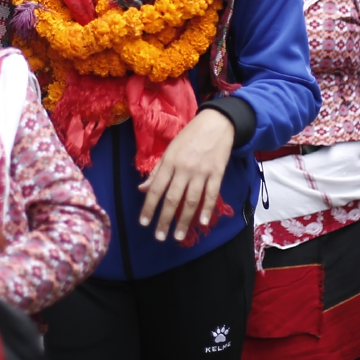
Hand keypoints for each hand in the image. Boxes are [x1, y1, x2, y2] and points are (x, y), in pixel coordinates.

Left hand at [138, 108, 233, 241]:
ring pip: (191, 200)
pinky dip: (208, 209)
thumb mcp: (169, 150)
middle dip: (164, 220)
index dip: (149, 207)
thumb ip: (157, 171)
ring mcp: (201, 171)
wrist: (216, 123)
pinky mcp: (217, 173)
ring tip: (179, 236)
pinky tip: (203, 222)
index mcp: (169, 162)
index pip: (156, 189)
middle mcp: (183, 168)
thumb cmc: (189, 137)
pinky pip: (212, 194)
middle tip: (160, 237)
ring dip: (184, 220)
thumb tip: (142, 189)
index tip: (144, 223)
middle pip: (172, 199)